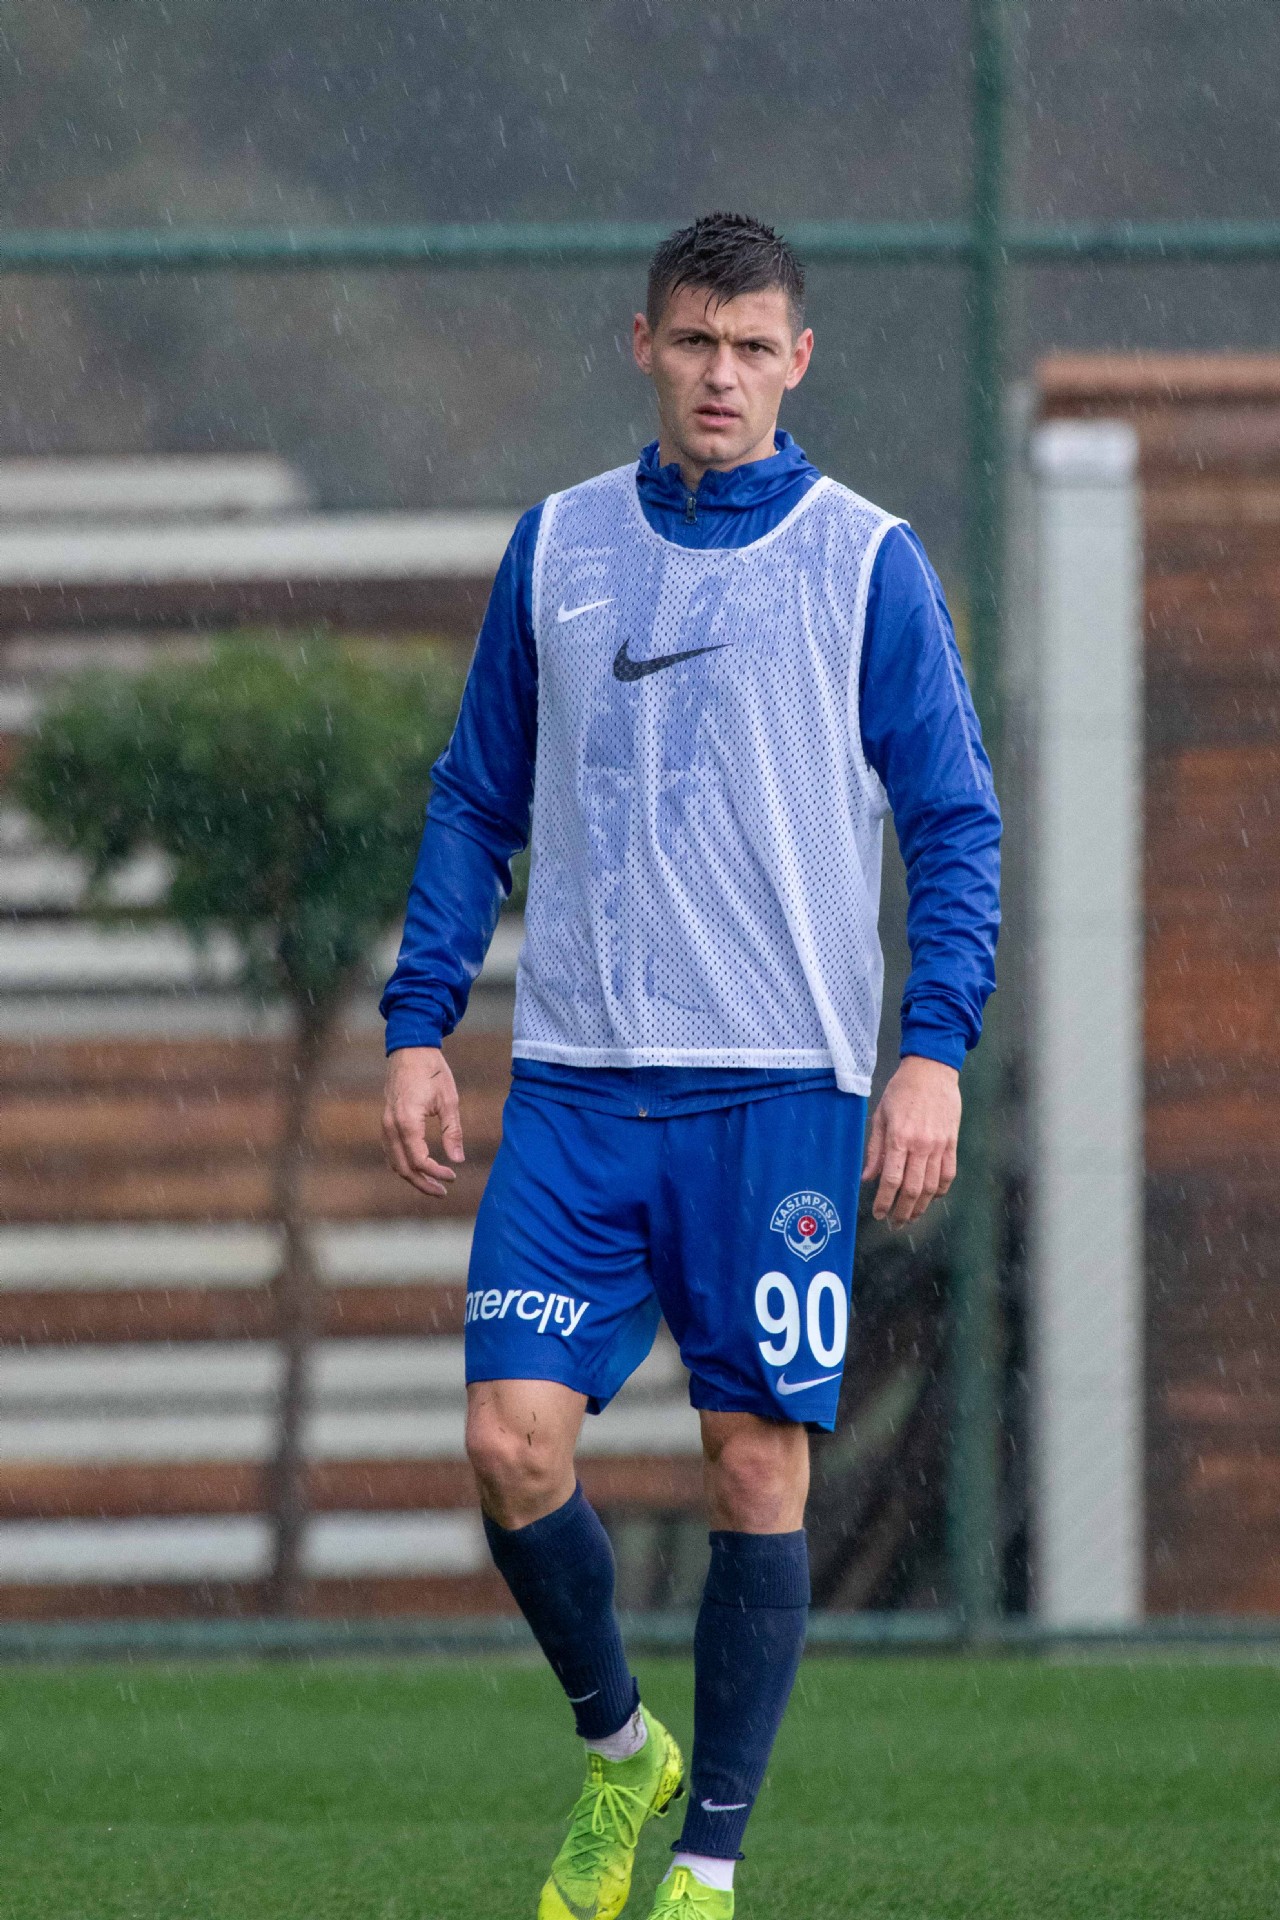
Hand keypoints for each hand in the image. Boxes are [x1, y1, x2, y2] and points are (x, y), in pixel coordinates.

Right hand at [381, 1046, 465, 1198]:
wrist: (410, 1048)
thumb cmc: (432, 1071)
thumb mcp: (449, 1100)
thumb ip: (452, 1132)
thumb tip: (458, 1160)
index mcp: (407, 1122)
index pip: (419, 1161)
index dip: (436, 1173)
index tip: (453, 1176)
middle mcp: (391, 1126)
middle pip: (403, 1168)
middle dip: (423, 1184)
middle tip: (443, 1192)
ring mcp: (385, 1124)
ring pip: (394, 1162)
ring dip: (412, 1177)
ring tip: (433, 1185)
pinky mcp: (385, 1121)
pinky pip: (390, 1151)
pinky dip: (403, 1164)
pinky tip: (419, 1168)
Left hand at [860, 1054, 960, 1228]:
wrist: (931, 1070)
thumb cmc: (901, 1090)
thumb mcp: (880, 1116)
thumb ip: (875, 1149)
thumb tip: (867, 1178)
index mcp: (899, 1138)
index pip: (891, 1180)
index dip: (884, 1201)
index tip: (878, 1214)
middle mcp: (920, 1145)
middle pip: (913, 1189)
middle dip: (902, 1212)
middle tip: (894, 1224)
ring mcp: (939, 1145)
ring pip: (932, 1187)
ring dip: (921, 1207)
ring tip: (910, 1217)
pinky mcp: (952, 1143)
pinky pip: (948, 1174)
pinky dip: (940, 1191)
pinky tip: (931, 1198)